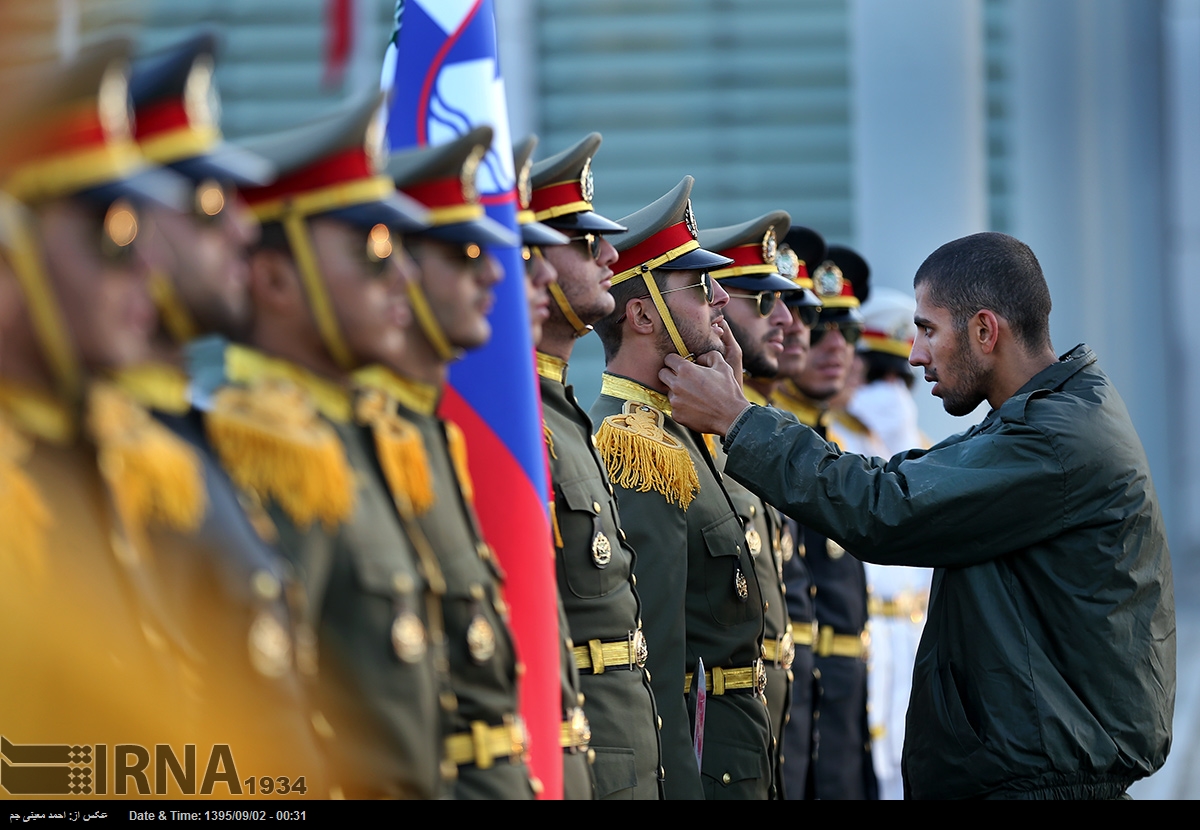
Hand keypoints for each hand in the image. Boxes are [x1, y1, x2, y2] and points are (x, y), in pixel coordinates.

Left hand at [659, 322, 750, 436]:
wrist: (732, 417)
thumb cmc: (728, 391)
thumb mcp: (723, 366)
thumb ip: (709, 356)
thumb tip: (699, 358)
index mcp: (686, 370)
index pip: (668, 359)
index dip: (674, 360)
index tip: (680, 364)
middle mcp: (676, 385)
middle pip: (662, 374)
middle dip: (670, 373)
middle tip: (681, 377)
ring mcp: (675, 401)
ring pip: (668, 391)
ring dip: (677, 391)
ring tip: (693, 395)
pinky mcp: (676, 415)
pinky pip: (674, 407)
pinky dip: (682, 406)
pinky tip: (694, 407)